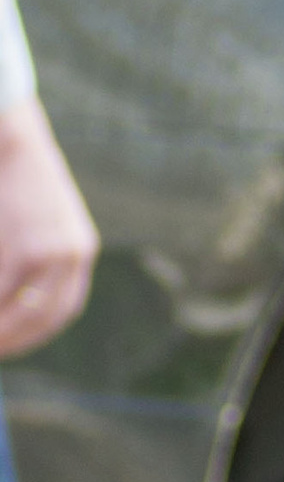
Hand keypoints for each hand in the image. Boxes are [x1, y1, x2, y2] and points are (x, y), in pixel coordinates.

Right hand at [0, 102, 97, 358]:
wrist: (8, 135)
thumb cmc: (11, 177)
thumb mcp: (35, 217)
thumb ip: (30, 251)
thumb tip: (14, 292)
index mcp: (78, 249)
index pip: (61, 309)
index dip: (33, 333)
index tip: (11, 346)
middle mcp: (72, 254)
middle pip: (40, 316)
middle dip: (10, 339)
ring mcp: (50, 250)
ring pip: (19, 308)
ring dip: (1, 329)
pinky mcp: (26, 247)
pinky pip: (4, 290)